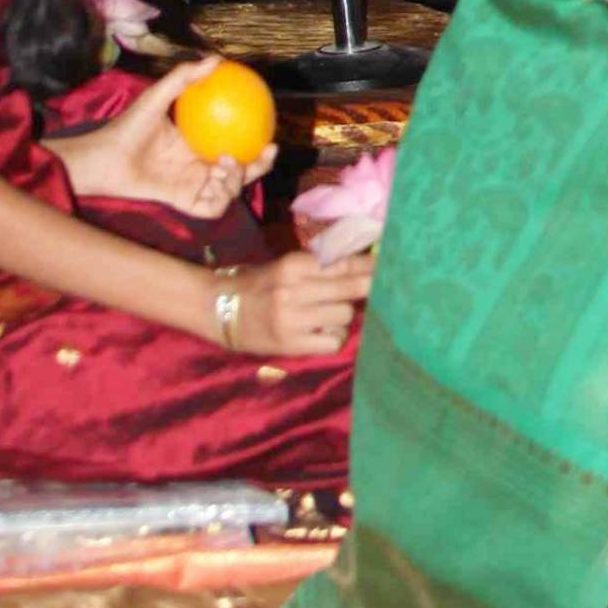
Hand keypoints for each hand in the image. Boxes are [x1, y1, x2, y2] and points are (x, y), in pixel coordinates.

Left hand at [62, 59, 258, 222]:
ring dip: (235, 180)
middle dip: (259, 167)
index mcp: (200, 145)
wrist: (105, 159)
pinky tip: (212, 183)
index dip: (257, 145)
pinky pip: (210, 208)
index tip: (270, 135)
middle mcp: (201, 167)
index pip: (237, 146)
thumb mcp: (157, 97)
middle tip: (266, 151)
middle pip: (242, 173)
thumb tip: (215, 59)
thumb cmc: (127, 127)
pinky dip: (218, 199)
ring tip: (223, 163)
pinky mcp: (183, 203)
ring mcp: (194, 187)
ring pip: (230, 191)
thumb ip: (183, 78)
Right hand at [223, 245, 370, 360]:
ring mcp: (292, 319)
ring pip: (344, 315)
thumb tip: (364, 264)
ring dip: (344, 315)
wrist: (218, 309)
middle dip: (369, 286)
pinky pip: (332, 341)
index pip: (343, 263)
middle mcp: (294, 290)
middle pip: (351, 287)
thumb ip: (320, 266)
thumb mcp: (286, 267)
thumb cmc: (259, 284)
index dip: (370, 265)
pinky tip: (323, 333)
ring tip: (330, 315)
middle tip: (382, 286)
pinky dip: (334, 337)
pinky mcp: (290, 344)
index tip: (390, 264)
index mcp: (294, 265)